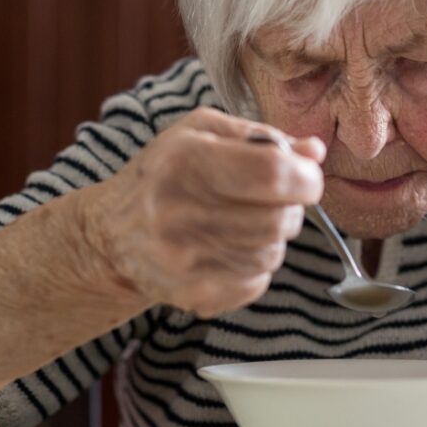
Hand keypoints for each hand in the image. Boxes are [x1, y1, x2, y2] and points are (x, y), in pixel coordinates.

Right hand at [80, 107, 324, 316]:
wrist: (111, 235)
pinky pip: (258, 282)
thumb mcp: (204, 132)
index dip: (305, 177)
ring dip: (271, 237)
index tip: (305, 176)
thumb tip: (315, 152)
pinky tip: (228, 248)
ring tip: (241, 221)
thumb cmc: (164, 173)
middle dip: (290, 207)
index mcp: (187, 160)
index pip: (274, 174)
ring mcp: (185, 259)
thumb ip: (264, 137)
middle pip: (280, 218)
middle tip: (269, 199)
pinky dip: (255, 265)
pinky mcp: (192, 294)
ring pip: (273, 252)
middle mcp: (181, 211)